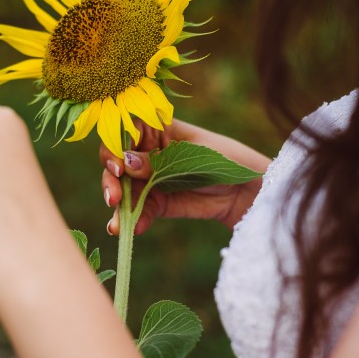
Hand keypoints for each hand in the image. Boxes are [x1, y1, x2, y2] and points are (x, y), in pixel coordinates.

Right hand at [100, 119, 269, 234]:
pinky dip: (134, 220)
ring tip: (117, 224)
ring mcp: (150, 179)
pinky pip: (140, 210)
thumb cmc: (225, 159)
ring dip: (118, 206)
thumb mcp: (194, 157)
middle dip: (111, 180)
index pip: (124, 133)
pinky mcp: (158, 203)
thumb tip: (126, 162)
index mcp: (156, 128)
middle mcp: (147, 152)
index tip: (117, 164)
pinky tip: (134, 229)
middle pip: (117, 163)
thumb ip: (159, 162)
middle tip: (113, 198)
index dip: (114, 147)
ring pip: (124, 189)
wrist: (247, 191)